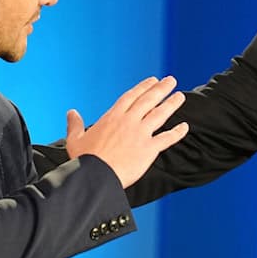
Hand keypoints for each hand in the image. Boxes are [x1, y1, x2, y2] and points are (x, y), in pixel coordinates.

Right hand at [64, 76, 188, 187]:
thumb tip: (71, 112)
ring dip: (172, 104)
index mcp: (113, 117)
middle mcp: (129, 121)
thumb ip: (75, 124)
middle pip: (149, 100)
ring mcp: (140, 134)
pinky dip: (177, 132)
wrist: (96, 177)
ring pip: (160, 115)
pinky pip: (166, 138)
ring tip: (180, 96)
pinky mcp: (149, 149)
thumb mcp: (75, 139)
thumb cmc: (84, 160)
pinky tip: (185, 127)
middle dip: (161, 89)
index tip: (153, 80)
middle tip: (171, 80)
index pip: (131, 97)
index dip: (143, 87)